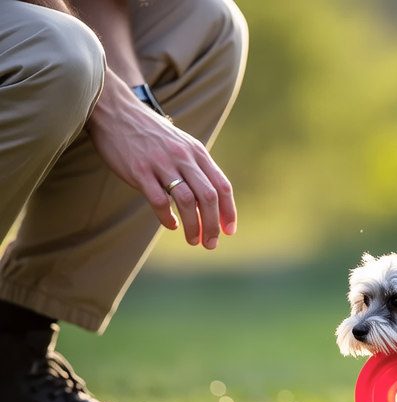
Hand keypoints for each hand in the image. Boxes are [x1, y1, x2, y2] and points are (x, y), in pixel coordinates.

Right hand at [85, 70, 236, 248]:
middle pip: (208, 197)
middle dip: (213, 224)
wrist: (115, 110)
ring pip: (186, 201)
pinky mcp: (139, 171)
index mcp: (197, 152)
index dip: (229, 211)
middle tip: (211, 243)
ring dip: (194, 226)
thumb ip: (196, 167)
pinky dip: (167, 217)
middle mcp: (183, 157)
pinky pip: (158, 200)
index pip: (222, 186)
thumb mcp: (181, 144)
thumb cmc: (150, 133)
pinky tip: (171, 225)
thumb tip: (210, 199)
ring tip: (194, 241)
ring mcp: (161, 163)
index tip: (229, 231)